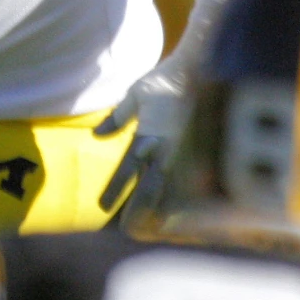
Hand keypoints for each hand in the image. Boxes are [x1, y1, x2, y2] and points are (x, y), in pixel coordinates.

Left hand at [96, 64, 187, 215]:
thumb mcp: (136, 94)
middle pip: (148, 188)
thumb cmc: (166, 80)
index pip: (127, 169)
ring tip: (149, 225)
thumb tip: (98, 135)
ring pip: (168, 188)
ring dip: (156, 207)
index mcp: (148, 136)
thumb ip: (119, 117)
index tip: (104, 206)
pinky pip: (186, 180)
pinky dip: (177, 196)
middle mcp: (165, 149)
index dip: (115, 189)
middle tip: (126, 228)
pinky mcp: (198, 152)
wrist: (200, 71)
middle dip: (136, 209)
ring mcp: (183, 153)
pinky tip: (174, 210)